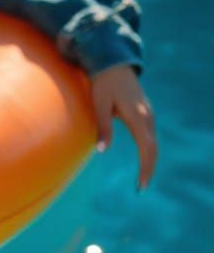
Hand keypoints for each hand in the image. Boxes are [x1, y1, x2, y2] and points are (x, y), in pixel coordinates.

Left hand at [89, 65, 156, 190]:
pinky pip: (149, 135)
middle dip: (148, 169)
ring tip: (141, 179)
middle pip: (153, 148)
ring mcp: (148, 114)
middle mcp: (148, 116)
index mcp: (138, 116)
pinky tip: (142, 159)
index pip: (147, 148)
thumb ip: (102, 127)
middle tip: (140, 188)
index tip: (140, 186)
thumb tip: (102, 151)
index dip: (146, 168)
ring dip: (149, 160)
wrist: (112, 63)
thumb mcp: (99, 105)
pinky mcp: (145, 113)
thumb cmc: (102, 84)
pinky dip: (148, 150)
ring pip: (152, 142)